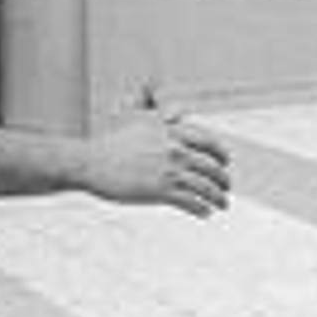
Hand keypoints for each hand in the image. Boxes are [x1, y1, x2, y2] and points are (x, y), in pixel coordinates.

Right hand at [82, 115, 231, 217]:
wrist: (91, 162)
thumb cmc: (111, 141)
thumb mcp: (136, 117)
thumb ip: (158, 110)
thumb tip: (174, 103)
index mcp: (171, 130)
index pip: (209, 142)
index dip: (222, 154)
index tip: (226, 162)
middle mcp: (175, 149)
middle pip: (212, 167)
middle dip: (223, 180)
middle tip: (226, 187)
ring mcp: (169, 170)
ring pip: (205, 187)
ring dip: (218, 198)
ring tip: (222, 204)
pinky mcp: (160, 191)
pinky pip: (191, 203)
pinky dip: (201, 209)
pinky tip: (204, 213)